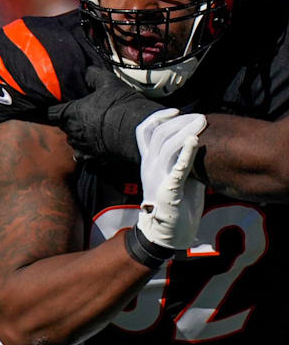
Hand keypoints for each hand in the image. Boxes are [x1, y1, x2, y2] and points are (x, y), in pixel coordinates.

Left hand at [46, 66, 164, 162]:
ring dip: (78, 136)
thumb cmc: (121, 105)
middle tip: (81, 114)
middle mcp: (72, 132)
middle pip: (63, 126)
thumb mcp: (108, 83)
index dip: (50, 109)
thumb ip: (92, 75)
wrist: (138, 132)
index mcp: (70, 114)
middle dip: (68, 121)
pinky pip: (84, 157)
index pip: (49, 113)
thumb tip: (86, 69)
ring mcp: (82, 148)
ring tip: (90, 129)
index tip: (53, 106)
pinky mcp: (94, 159)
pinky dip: (87, 153)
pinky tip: (95, 147)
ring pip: (73, 141)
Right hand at [136, 109, 206, 249]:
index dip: (157, 117)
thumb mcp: (175, 176)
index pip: (143, 132)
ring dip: (185, 131)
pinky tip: (195, 141)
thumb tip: (200, 144)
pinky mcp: (169, 189)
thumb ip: (182, 160)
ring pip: (166, 146)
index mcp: (148, 162)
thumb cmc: (176, 204)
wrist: (167, 233)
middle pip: (158, 134)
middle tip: (200, 116)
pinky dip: (186, 152)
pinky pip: (176, 167)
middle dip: (179, 121)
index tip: (175, 111)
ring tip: (201, 124)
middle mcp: (149, 166)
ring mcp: (157, 177)